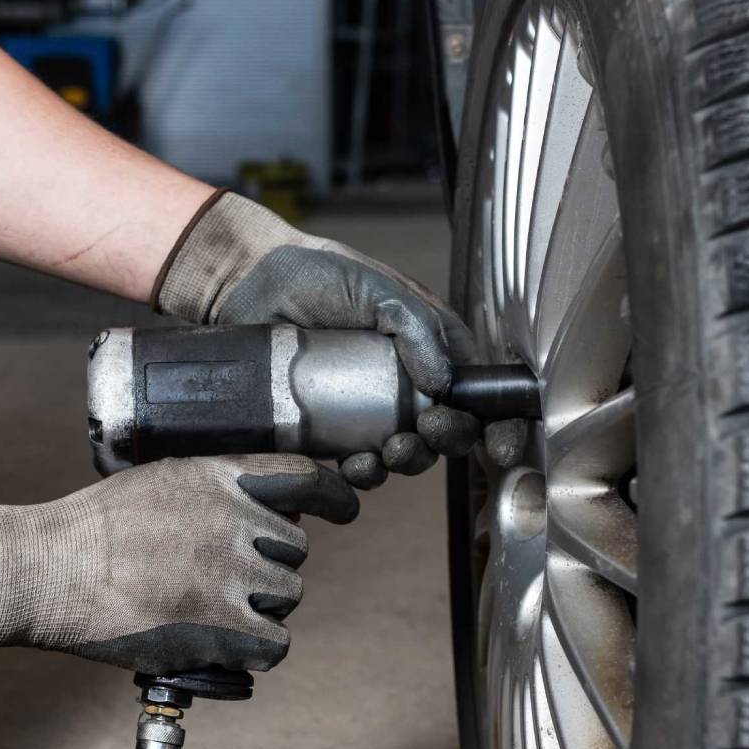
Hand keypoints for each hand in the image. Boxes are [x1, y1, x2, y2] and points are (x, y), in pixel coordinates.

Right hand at [0, 454, 358, 671]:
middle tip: (225, 583)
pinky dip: (258, 651)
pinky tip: (230, 647)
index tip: (344, 509)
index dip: (334, 495)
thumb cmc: (91, 531)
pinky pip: (276, 644)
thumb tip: (254, 516)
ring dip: (259, 609)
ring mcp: (231, 574)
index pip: (303, 478)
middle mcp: (235, 521)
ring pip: (286, 598)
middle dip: (268, 567)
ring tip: (209, 612)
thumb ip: (210, 494)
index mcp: (219, 479)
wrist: (49, 570)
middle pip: (294, 551)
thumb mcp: (157, 484)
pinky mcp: (221, 625)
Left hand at [153, 192, 482, 486]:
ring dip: (407, 461)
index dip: (496, 423)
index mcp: (429, 345)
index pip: (476, 388)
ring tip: (388, 452)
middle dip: (445, 440)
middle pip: (448, 428)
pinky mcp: (332, 431)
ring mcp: (370, 409)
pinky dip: (365, 473)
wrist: (249, 288)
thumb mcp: (377, 289)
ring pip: (407, 453)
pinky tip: (355, 465)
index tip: (498, 447)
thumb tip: (442, 382)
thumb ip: (417, 326)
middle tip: (426, 430)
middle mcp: (406, 380)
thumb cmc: (316, 275)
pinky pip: (360, 465)